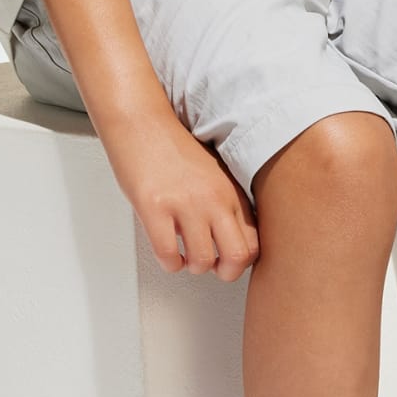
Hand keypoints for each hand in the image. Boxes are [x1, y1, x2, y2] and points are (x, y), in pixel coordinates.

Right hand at [107, 116, 259, 280]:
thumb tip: (229, 237)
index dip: (242, 261)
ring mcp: (185, 204)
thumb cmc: (172, 147)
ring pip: (202, 261)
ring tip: (184, 256)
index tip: (228, 261)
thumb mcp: (213, 173)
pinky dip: (169, 263)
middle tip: (212, 268)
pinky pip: (168, 254)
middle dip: (224, 273)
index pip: (254, 242)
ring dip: (191, 266)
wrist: (142, 123)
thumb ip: (225, 203)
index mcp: (230, 191)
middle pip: (236, 257)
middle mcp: (213, 199)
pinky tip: (167, 253)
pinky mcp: (155, 208)